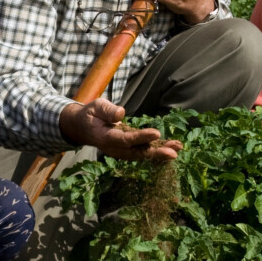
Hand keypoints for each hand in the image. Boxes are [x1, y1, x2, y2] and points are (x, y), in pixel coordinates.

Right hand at [58, 97, 182, 161]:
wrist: (83, 128)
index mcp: (106, 138)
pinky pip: (144, 152)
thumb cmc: (90, 114)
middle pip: (137, 153)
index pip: (125, 139)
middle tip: (173, 152)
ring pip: (143, 154)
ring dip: (161, 152)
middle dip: (156, 153)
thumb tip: (121, 113)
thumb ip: (107, 110)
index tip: (156, 133)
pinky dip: (158, 151)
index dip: (141, 137)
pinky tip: (174, 148)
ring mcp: (122, 151)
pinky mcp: (128, 150)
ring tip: (178, 148)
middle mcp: (115, 149)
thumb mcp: (95, 106)